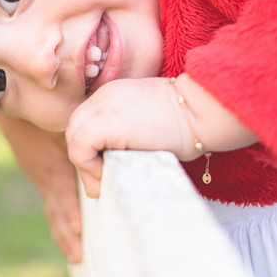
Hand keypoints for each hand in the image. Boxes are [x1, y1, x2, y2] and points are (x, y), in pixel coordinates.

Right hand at [0, 114, 82, 263]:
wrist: (11, 102)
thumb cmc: (45, 106)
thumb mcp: (63, 114)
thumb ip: (84, 127)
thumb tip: (110, 133)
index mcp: (54, 162)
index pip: (63, 191)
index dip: (70, 209)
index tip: (78, 227)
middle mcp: (46, 174)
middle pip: (56, 210)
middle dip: (67, 235)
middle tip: (79, 256)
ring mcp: (40, 177)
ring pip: (52, 210)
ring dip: (63, 233)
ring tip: (75, 256)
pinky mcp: (39, 175)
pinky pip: (51, 202)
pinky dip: (60, 218)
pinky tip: (70, 232)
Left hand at [65, 75, 257, 198]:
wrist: (202, 110)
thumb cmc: (188, 122)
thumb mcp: (148, 123)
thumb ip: (127, 134)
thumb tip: (113, 163)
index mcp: (113, 94)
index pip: (85, 122)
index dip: (89, 149)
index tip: (103, 169)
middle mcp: (104, 96)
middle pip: (75, 130)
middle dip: (83, 158)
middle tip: (99, 181)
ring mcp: (103, 106)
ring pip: (74, 138)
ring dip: (85, 165)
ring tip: (103, 183)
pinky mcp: (107, 122)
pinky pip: (79, 146)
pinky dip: (87, 165)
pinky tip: (107, 176)